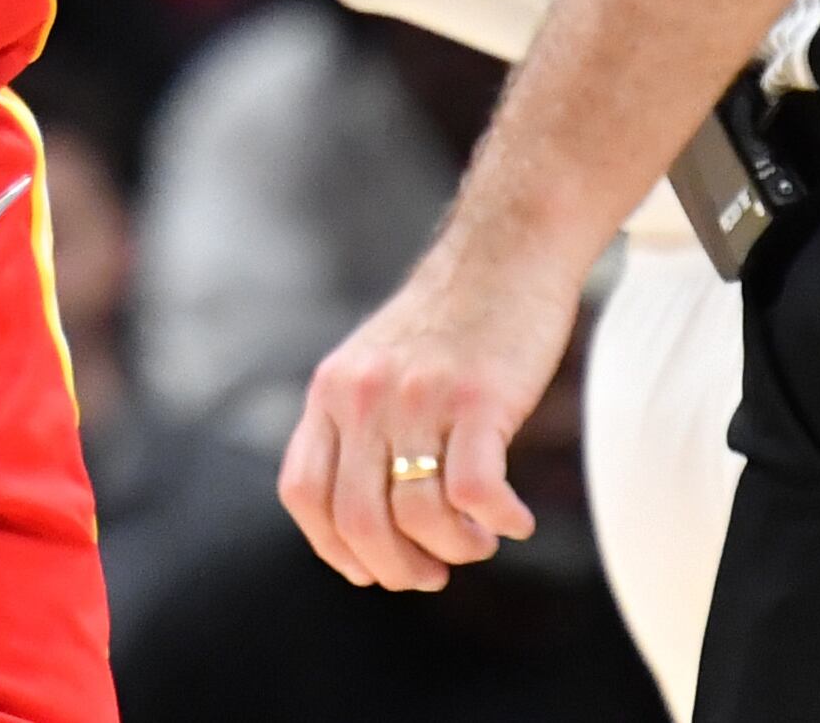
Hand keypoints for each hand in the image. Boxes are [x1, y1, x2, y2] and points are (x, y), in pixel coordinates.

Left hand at [280, 237, 570, 591]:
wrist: (508, 246)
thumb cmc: (454, 316)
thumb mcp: (378, 361)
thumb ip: (360, 423)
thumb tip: (367, 519)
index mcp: (332, 390)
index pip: (304, 493)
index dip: (334, 548)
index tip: (373, 567)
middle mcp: (364, 395)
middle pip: (357, 520)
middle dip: (396, 567)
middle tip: (432, 573)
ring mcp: (419, 395)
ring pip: (417, 516)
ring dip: (453, 550)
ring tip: (479, 542)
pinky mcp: (478, 396)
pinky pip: (473, 492)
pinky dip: (496, 522)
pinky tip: (515, 520)